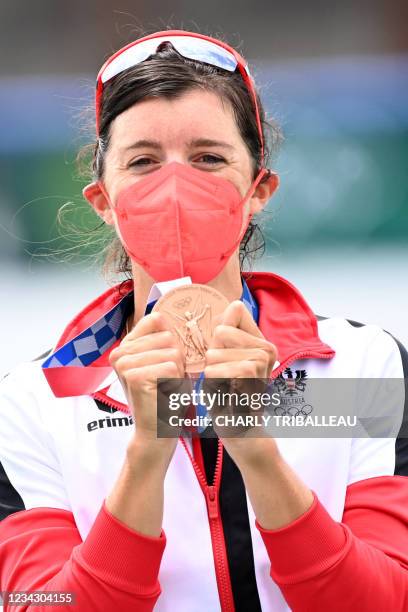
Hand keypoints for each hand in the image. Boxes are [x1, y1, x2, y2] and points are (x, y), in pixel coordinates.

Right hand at [109, 311, 185, 459]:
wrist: (157, 430)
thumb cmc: (165, 395)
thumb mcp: (164, 361)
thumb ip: (163, 338)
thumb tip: (165, 314)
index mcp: (126, 345)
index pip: (157, 320)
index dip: (173, 340)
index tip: (168, 362)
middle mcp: (120, 351)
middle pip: (169, 337)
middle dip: (177, 360)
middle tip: (166, 381)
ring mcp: (124, 363)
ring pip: (172, 352)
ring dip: (178, 372)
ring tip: (165, 387)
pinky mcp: (133, 375)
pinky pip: (171, 366)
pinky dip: (175, 382)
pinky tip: (164, 394)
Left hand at [203, 300, 277, 465]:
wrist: (241, 433)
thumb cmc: (229, 397)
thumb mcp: (225, 360)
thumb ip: (228, 332)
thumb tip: (234, 304)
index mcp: (263, 342)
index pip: (234, 311)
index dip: (219, 334)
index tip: (226, 359)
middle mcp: (267, 349)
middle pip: (219, 331)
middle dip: (212, 357)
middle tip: (224, 379)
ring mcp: (261, 362)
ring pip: (215, 351)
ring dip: (210, 372)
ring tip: (224, 387)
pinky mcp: (251, 377)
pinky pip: (215, 369)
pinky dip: (211, 384)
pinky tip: (224, 394)